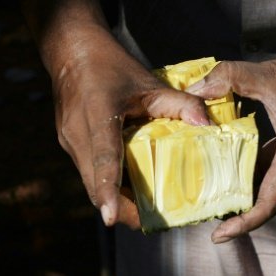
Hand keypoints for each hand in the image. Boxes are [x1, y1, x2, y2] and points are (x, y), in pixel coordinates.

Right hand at [50, 30, 208, 227]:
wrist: (70, 51)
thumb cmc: (112, 65)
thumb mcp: (149, 83)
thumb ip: (181, 104)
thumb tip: (208, 126)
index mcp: (98, 115)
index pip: (104, 159)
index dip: (108, 192)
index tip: (111, 218)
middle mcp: (78, 134)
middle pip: (97, 186)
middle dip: (123, 210)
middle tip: (153, 223)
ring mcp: (69, 143)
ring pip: (91, 184)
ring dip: (116, 200)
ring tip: (146, 210)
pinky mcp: (68, 147)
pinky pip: (89, 174)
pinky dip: (109, 186)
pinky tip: (131, 188)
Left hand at [186, 41, 275, 242]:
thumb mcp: (269, 74)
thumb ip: (230, 78)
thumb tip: (194, 90)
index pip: (269, 203)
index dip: (244, 224)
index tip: (219, 235)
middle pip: (268, 203)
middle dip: (238, 215)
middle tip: (206, 217)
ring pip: (272, 191)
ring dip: (246, 197)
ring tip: (213, 199)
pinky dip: (254, 178)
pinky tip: (231, 172)